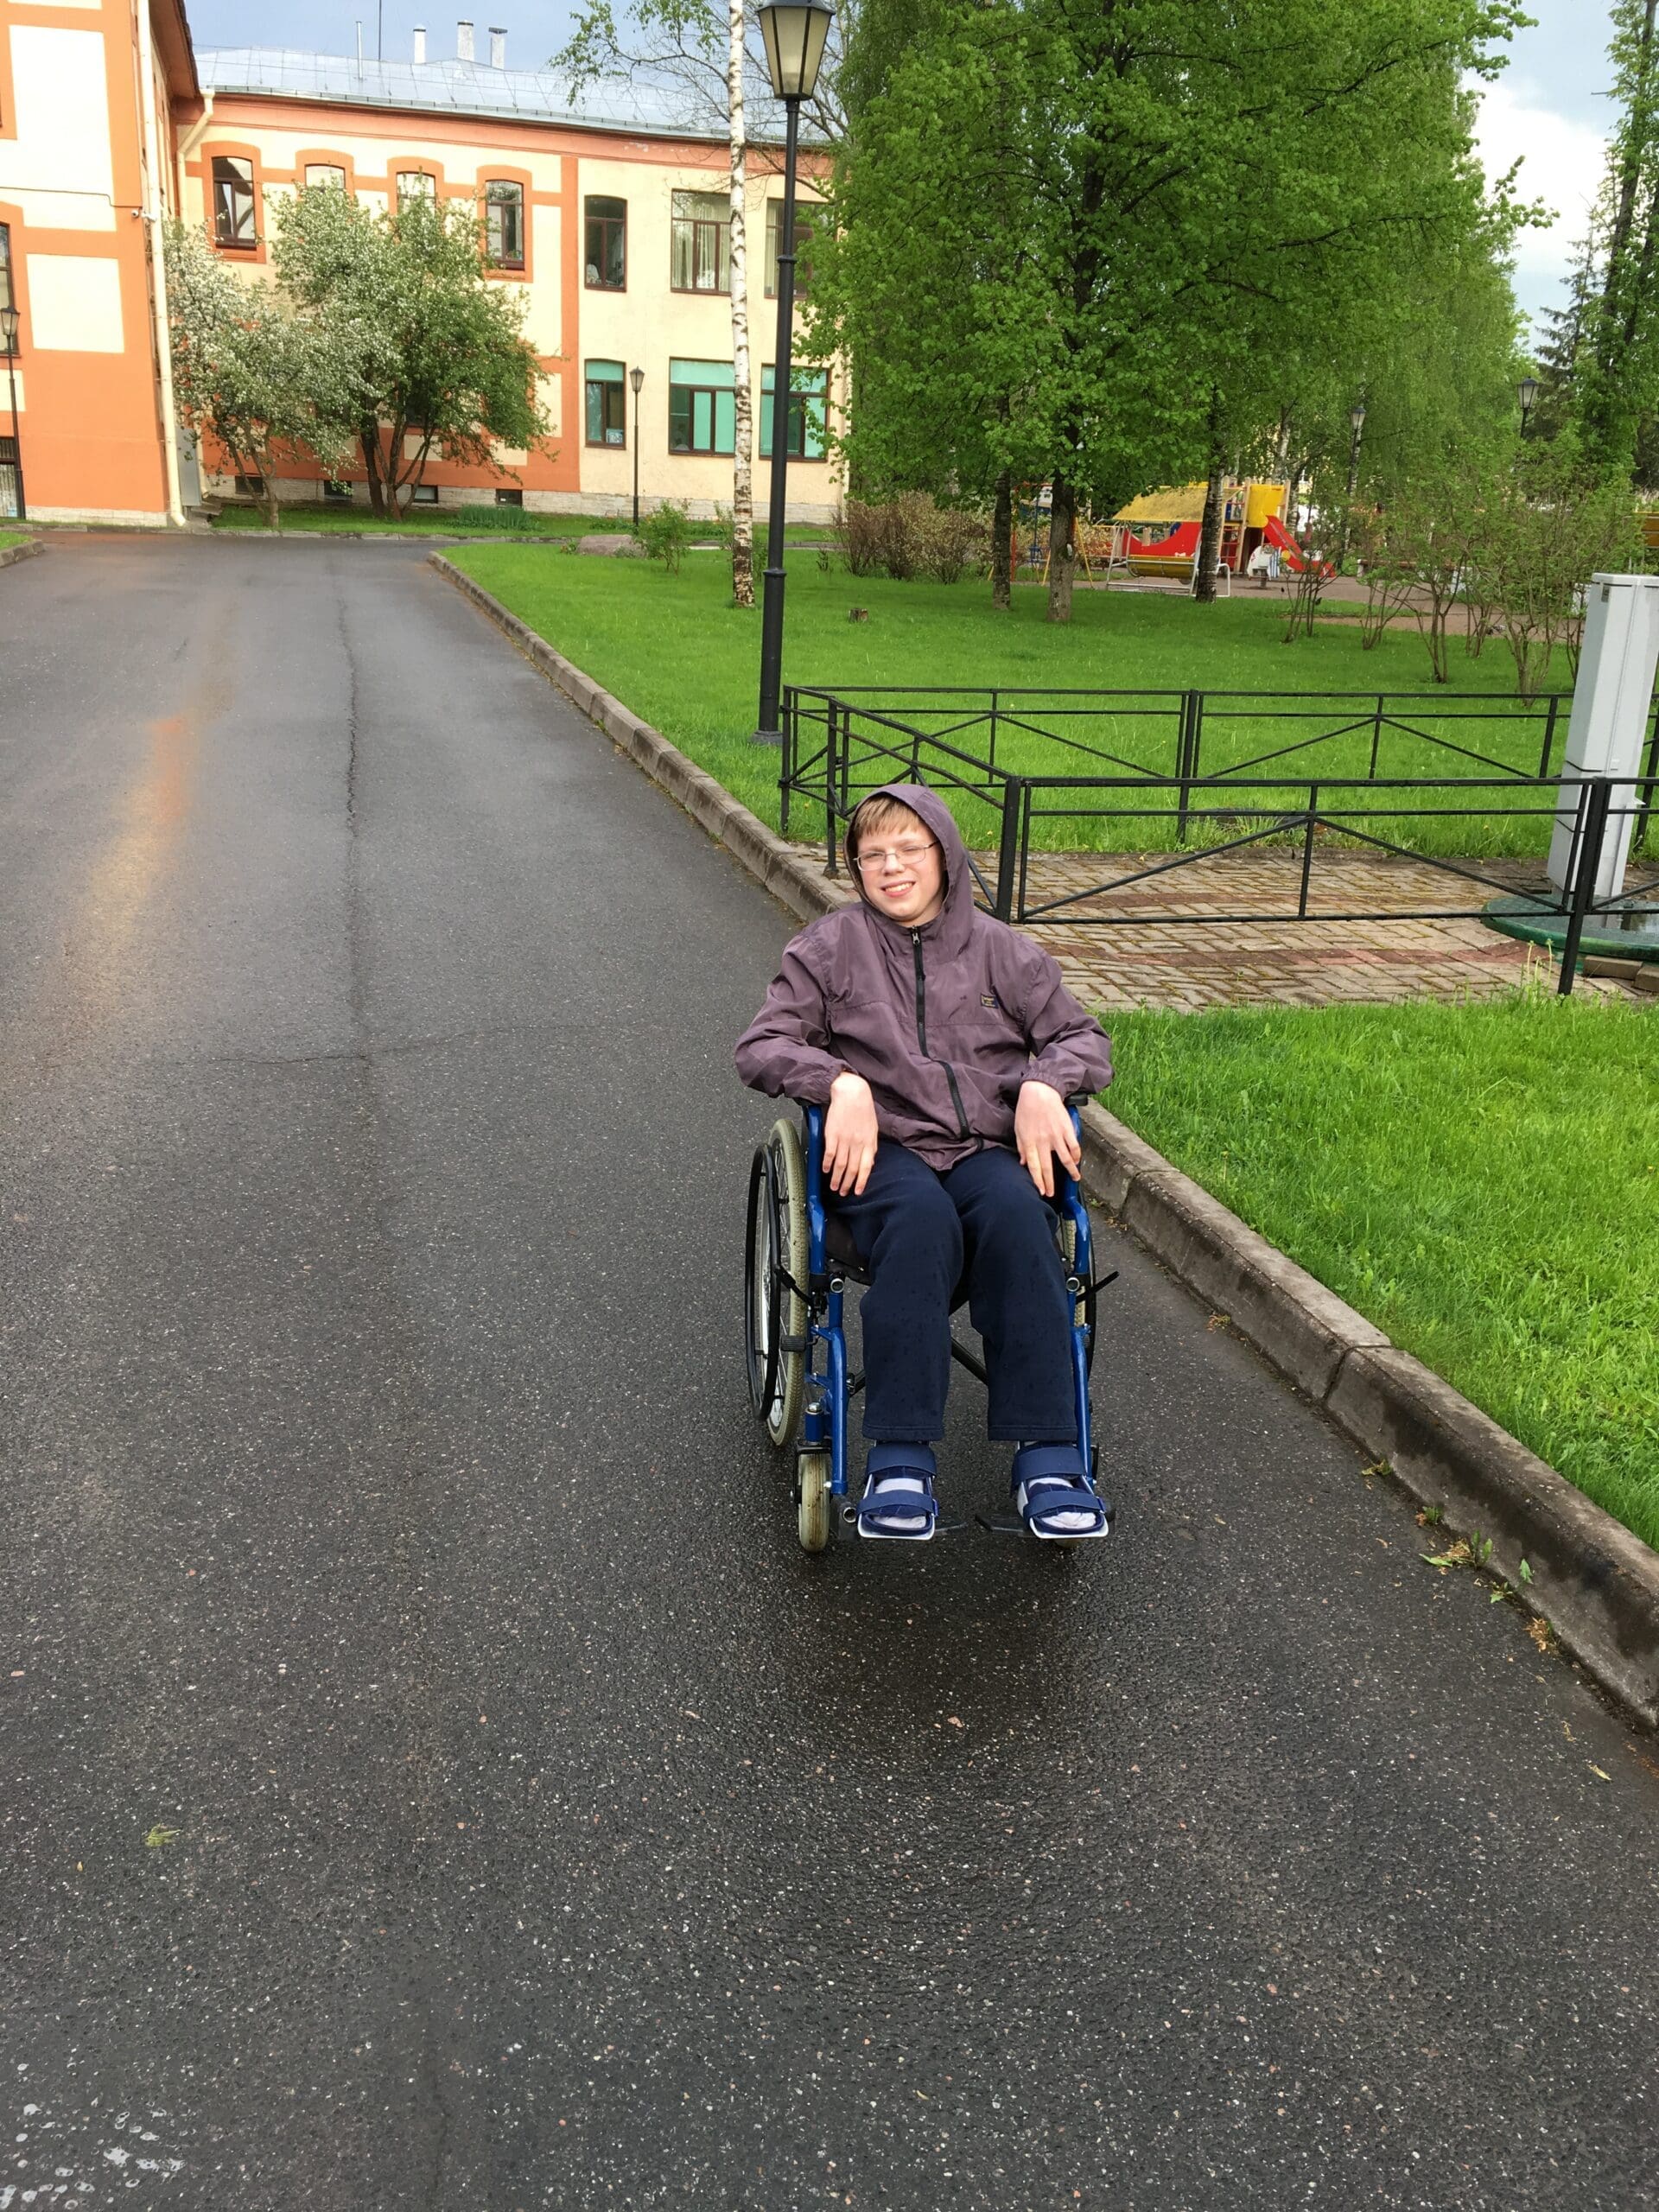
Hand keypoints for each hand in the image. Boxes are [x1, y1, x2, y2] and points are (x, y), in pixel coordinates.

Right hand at [824, 1071, 878, 1196]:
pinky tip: (825, 1170)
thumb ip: (870, 1146)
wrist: (851, 1092)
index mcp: (868, 1142)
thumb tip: (869, 1161)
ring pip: (840, 1164)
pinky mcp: (832, 1134)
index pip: (866, 1167)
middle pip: (852, 1169)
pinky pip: (829, 1153)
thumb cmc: (863, 1109)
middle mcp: (857, 1143)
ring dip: (836, 1177)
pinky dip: (827, 1163)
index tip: (857, 1191)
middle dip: (847, 1183)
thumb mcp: (872, 1129)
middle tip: (842, 1192)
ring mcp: (844, 1139)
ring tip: (833, 1186)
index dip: (861, 1181)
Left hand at [1015, 1080, 1079, 1197]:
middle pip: (1048, 1166)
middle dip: (1051, 1182)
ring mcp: (1057, 1135)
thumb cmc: (1027, 1110)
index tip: (1042, 1191)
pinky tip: (1077, 1161)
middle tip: (1053, 1194)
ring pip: (1065, 1158)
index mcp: (1030, 1142)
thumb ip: (1022, 1147)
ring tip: (1075, 1179)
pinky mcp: (1067, 1129)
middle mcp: (1044, 1141)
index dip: (1038, 1180)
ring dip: (1071, 1171)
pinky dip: (1077, 1155)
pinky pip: (1074, 1146)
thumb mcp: (1019, 1129)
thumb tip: (1024, 1162)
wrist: (1040, 1092)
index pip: (1034, 1166)